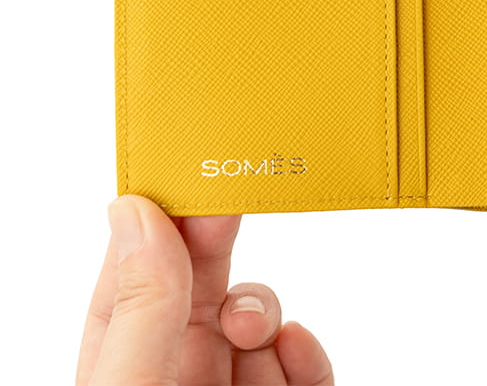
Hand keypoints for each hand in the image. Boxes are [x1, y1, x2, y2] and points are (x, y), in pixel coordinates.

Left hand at [77, 195, 333, 384]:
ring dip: (263, 309)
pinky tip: (295, 349)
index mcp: (125, 364)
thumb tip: (136, 211)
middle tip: (233, 203)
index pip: (137, 276)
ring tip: (252, 328)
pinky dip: (308, 353)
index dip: (162, 222)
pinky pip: (308, 369)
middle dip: (219, 242)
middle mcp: (178, 372)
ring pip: (259, 319)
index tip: (190, 175)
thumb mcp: (131, 385)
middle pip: (202, 284)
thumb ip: (142, 305)